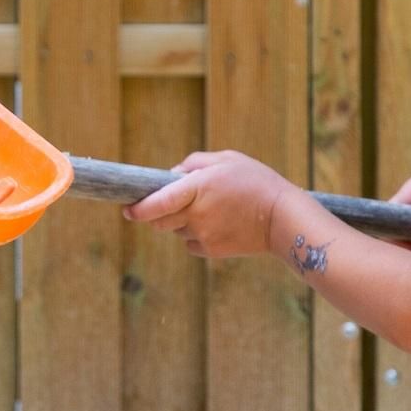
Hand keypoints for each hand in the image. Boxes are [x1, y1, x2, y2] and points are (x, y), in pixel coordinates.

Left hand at [122, 151, 293, 258]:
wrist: (283, 218)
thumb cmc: (257, 182)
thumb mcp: (227, 159)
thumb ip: (195, 163)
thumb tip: (171, 175)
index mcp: (198, 188)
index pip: (157, 202)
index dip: (138, 208)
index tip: (127, 209)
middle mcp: (197, 214)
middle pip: (159, 220)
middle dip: (156, 213)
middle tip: (166, 204)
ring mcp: (203, 234)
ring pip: (176, 230)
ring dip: (181, 221)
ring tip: (209, 209)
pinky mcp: (211, 250)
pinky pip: (191, 243)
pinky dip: (196, 235)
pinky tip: (218, 224)